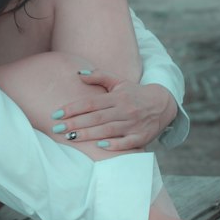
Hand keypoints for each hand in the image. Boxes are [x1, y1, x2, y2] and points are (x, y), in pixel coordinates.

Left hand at [53, 72, 176, 150]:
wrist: (163, 104)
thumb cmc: (134, 93)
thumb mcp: (119, 82)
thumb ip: (99, 76)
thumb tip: (78, 74)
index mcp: (117, 97)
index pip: (90, 103)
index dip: (72, 108)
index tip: (56, 114)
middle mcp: (125, 110)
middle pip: (96, 117)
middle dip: (75, 123)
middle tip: (57, 129)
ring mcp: (133, 124)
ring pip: (108, 130)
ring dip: (88, 134)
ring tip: (70, 138)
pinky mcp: (141, 137)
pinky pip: (126, 143)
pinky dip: (114, 145)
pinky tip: (99, 146)